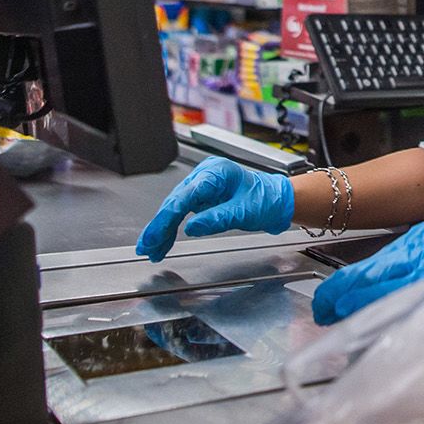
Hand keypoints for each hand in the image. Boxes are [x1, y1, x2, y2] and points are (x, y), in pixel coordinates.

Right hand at [135, 157, 294, 261]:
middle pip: (175, 202)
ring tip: (152, 250)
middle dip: (159, 227)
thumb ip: (217, 219)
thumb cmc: (266, 200)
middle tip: (146, 247)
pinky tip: (164, 242)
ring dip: (162, 230)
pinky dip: (172, 228)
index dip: (165, 219)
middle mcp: (205, 175)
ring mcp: (202, 185)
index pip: (184, 197)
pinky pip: (181, 212)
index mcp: (216, 173)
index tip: (154, 236)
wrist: (277, 201)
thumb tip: (191, 228)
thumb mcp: (244, 212)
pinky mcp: (201, 196)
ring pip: (174, 208)